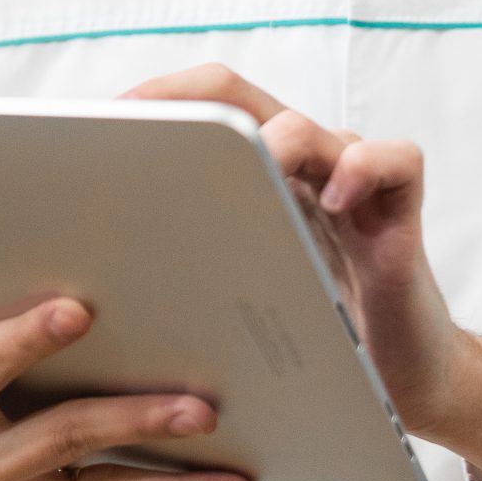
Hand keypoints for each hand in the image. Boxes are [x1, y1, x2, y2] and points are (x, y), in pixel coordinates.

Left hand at [125, 65, 481, 480]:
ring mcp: (348, 183)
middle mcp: (294, 167)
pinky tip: (333, 197)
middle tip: (141, 128)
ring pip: (307, 127)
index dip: (145, 108)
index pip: (192, 115)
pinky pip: (393, 161)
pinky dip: (364, 166)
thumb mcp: (225, 302)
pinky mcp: (398, 212)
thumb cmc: (306, 345)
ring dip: (269, 141)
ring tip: (247, 167)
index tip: (92, 131)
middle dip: (186, 102)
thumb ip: (177, 274)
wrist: (401, 383)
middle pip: (238, 98)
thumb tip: (81, 282)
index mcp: (247, 181)